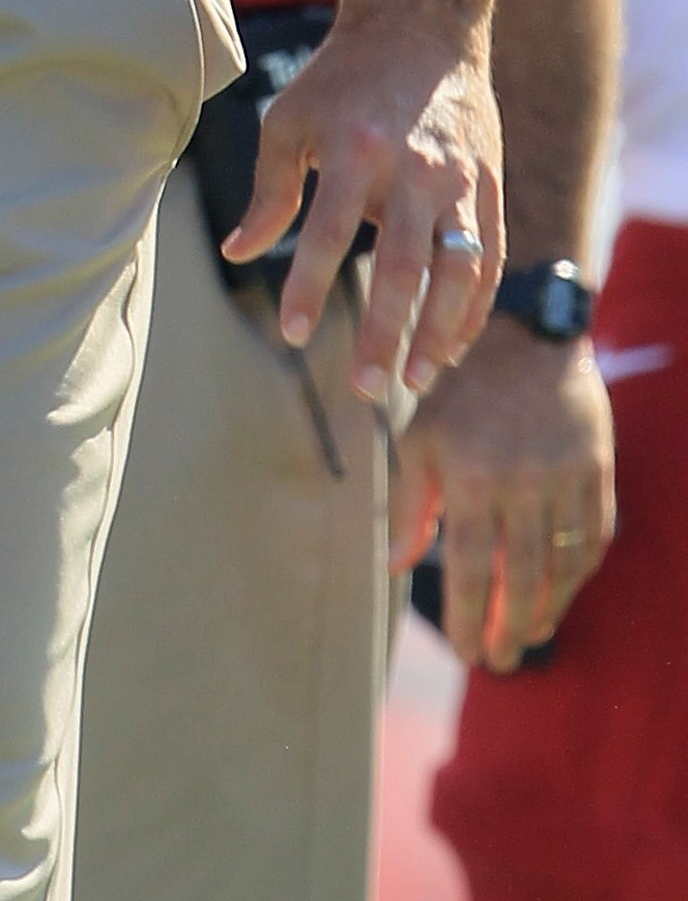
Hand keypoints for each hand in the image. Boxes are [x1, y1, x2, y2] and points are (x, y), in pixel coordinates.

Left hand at [222, 0, 503, 399]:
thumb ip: (270, 192)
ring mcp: (459, 179)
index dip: (309, 285)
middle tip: (368, 389)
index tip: (295, 334)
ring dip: (440, 331)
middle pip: (403, 264)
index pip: (328, 230)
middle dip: (386, 331)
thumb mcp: (291, 120)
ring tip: (415, 379)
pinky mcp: (490, 186)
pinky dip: (474, 308)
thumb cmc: (342, 79)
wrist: (421, 26)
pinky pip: (490, 258)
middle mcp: (413, 167)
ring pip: (460, 269)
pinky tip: (451, 346)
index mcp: (355, 147)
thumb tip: (238, 254)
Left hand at [391, 323, 614, 669]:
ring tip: (527, 638)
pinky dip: (579, 574)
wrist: (524, 331)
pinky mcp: (597, 468)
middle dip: (508, 628)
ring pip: (562, 565)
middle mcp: (523, 480)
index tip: (464, 652)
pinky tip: (561, 594)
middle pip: (521, 577)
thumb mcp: (419, 436)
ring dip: (547, 611)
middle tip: (497, 662)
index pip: (473, 567)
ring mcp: (566, 475)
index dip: (469, 617)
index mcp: (470, 473)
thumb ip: (410, 504)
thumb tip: (397, 565)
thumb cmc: (458, 390)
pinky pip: (594, 537)